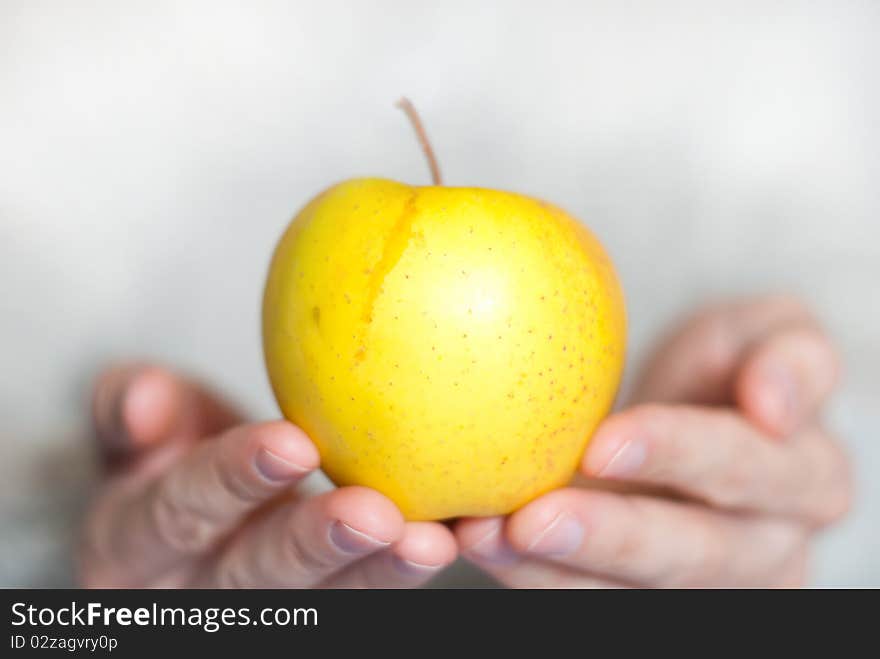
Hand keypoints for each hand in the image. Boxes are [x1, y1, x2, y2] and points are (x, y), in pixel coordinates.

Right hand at [78, 364, 456, 586]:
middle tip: (379, 516)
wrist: (179, 521)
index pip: (183, 507)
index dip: (234, 478)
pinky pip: (355, 597)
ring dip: (376, 574)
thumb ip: (128, 409)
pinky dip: (400, 575)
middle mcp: (194, 587)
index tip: (292, 443)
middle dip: (317, 545)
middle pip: (255, 573)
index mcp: (136, 538)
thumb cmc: (165, 456)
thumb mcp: (132, 429)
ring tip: (432, 543)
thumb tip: (145, 395)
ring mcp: (255, 606)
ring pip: (318, 600)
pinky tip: (452, 542)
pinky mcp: (308, 608)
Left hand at [455, 296, 851, 586]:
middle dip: (608, 539)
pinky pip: (584, 596)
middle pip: (690, 554)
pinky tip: (475, 540)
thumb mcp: (772, 334)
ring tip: (482, 537)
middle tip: (530, 520)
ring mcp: (703, 585)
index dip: (676, 455)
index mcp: (806, 479)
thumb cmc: (731, 368)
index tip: (601, 443)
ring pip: (629, 593)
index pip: (745, 466)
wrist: (699, 422)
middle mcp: (765, 548)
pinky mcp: (644, 596)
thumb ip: (791, 357)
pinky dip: (527, 575)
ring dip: (550, 572)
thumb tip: (772, 404)